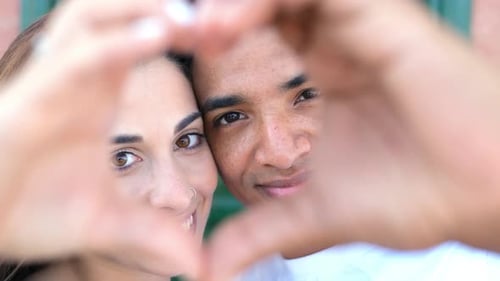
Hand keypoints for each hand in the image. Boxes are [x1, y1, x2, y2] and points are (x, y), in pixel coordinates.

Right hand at [0, 0, 199, 276]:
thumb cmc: (41, 211)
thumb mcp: (113, 220)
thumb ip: (157, 233)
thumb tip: (198, 267)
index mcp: (101, 93)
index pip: (143, 41)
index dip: (183, 31)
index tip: (224, 38)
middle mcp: (80, 80)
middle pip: (120, 15)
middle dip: (165, 9)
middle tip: (215, 18)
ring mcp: (55, 84)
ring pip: (93, 18)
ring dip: (140, 11)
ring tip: (189, 18)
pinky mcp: (32, 100)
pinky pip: (75, 59)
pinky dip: (115, 43)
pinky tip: (156, 34)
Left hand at [194, 0, 499, 279]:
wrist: (480, 196)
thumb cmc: (408, 197)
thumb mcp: (313, 216)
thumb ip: (258, 234)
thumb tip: (207, 269)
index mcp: (323, 77)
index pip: (260, 33)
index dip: (217, 36)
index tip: (178, 52)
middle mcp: (339, 44)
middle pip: (268, 3)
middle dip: (219, 13)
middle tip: (178, 32)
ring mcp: (360, 27)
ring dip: (236, 4)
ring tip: (198, 29)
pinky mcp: (382, 20)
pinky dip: (269, 0)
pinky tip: (227, 23)